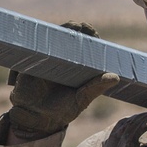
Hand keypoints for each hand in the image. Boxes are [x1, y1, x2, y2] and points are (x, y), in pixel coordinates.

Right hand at [7, 21, 118, 140]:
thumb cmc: (61, 111)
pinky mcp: (31, 63)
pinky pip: (36, 49)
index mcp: (77, 67)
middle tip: (81, 26)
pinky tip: (48, 35)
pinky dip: (41, 40)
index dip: (90, 37)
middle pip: (70, 38)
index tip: (93, 32)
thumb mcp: (81, 100)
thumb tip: (115, 77)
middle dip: (76, 29)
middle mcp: (63, 61)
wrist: (35, 120)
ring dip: (62, 30)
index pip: (86, 47)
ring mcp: (47, 60)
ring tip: (70, 26)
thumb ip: (95, 88)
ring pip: (54, 39)